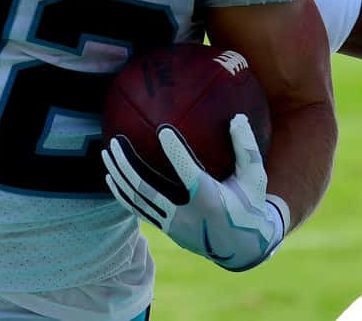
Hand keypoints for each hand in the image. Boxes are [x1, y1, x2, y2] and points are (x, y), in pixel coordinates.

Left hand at [102, 113, 287, 271]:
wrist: (243, 246)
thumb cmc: (250, 203)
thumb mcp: (255, 177)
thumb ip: (245, 147)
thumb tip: (236, 116)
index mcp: (210, 199)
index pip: (189, 173)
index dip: (176, 151)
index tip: (163, 129)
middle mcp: (187, 214)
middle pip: (148, 190)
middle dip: (127, 166)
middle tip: (115, 141)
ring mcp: (173, 224)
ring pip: (138, 200)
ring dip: (119, 176)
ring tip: (106, 153)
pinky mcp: (167, 229)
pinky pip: (139, 210)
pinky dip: (123, 194)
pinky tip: (111, 178)